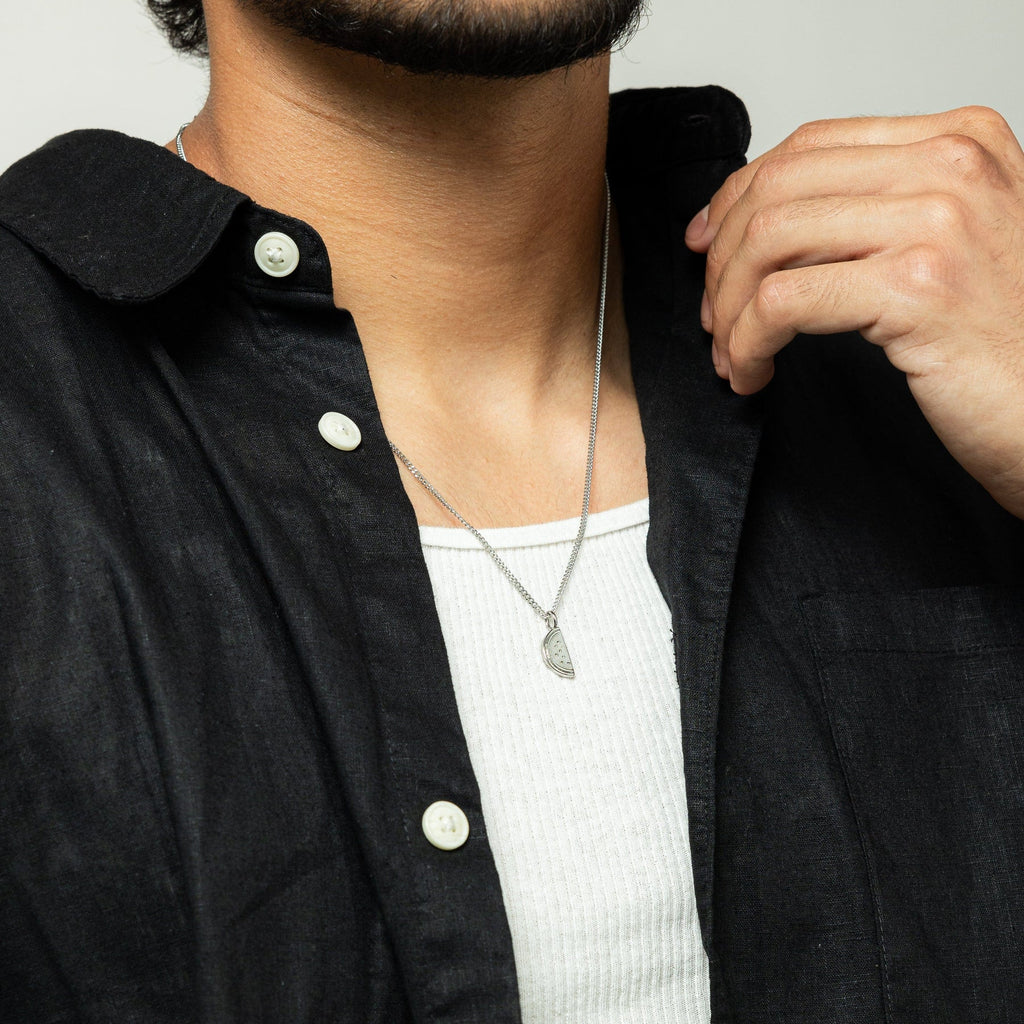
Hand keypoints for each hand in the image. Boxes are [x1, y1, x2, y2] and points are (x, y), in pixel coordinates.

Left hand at [684, 106, 1023, 518]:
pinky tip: (753, 371)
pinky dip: (747, 342)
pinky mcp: (917, 289)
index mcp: (958, 143)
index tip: (706, 243)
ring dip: (729, 308)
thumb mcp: (948, 246)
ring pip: (768, 243)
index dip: (737, 196)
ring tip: (731, 352)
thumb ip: (877, 213)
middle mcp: (953, 167)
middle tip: (714, 314)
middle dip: (723, 260)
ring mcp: (939, 223)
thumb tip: (762, 220)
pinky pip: (782, 304)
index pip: (809, 147)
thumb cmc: (1002, 342)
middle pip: (778, 189)